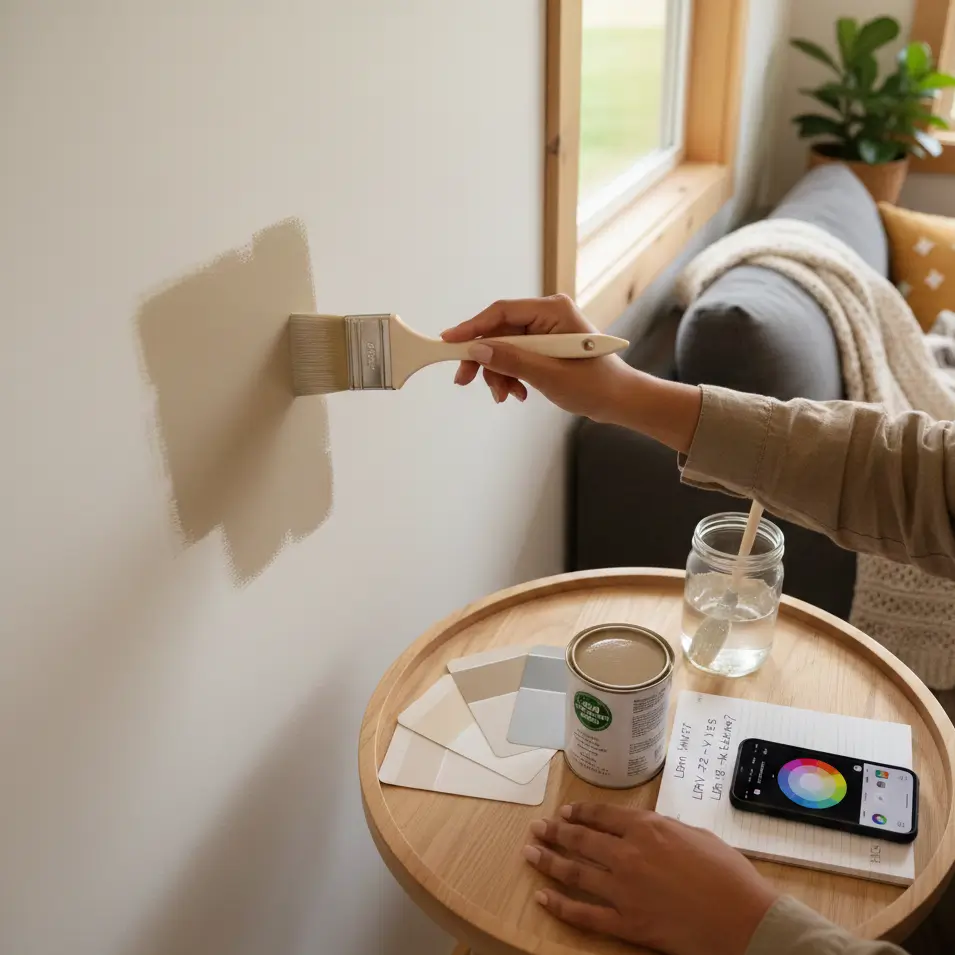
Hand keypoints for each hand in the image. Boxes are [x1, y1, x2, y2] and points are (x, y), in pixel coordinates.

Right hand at [441, 294, 634, 421]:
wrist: (619, 400)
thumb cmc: (596, 385)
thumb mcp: (549, 375)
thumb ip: (511, 361)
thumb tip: (477, 351)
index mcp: (553, 310)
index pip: (501, 312)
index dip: (472, 327)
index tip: (449, 341)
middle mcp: (547, 314)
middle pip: (499, 332)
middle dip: (485, 359)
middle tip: (465, 380)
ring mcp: (546, 330)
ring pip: (503, 347)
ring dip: (499, 373)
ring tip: (507, 395)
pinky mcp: (545, 345)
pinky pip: (515, 356)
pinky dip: (510, 375)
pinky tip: (517, 393)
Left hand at [522, 803, 777, 954]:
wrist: (744, 920)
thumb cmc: (729, 875)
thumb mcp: (696, 836)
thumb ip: (665, 831)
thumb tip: (648, 830)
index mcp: (647, 828)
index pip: (602, 816)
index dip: (579, 812)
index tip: (564, 811)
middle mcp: (628, 854)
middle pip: (581, 840)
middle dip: (556, 832)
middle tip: (538, 828)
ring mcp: (623, 890)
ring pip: (575, 872)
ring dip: (548, 861)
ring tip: (530, 852)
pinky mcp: (627, 923)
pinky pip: (584, 915)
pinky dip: (560, 906)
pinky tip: (542, 898)